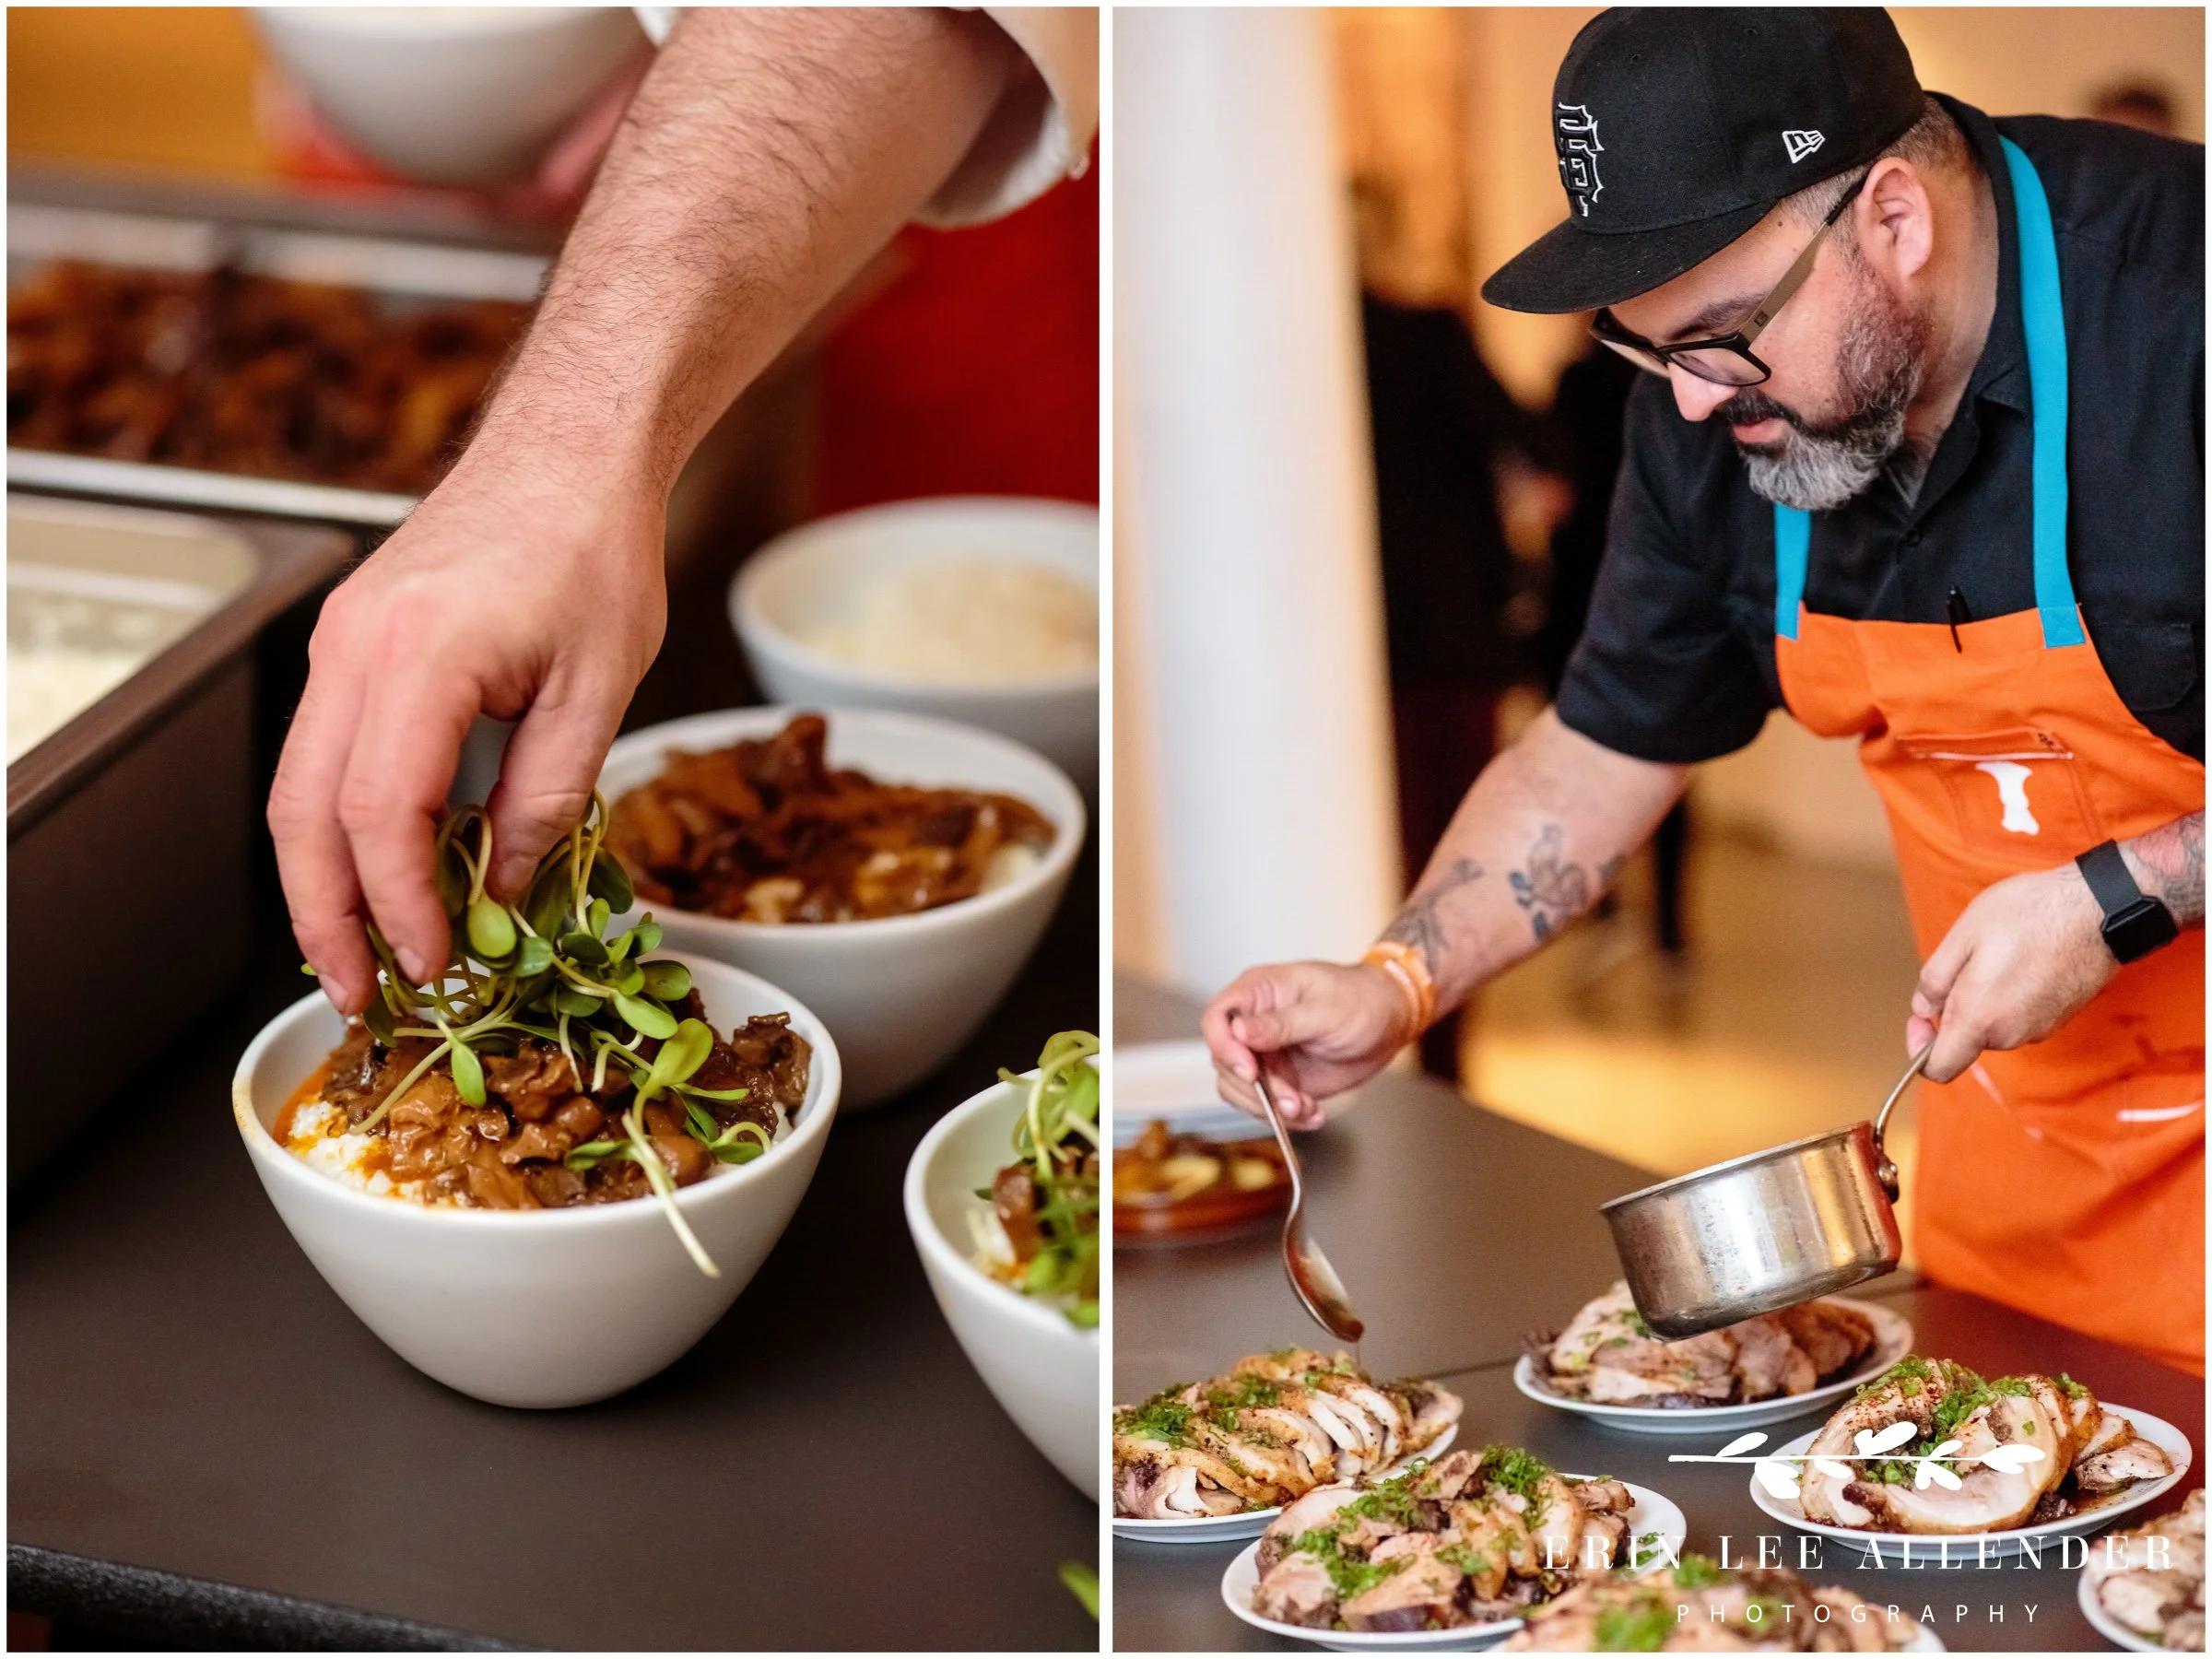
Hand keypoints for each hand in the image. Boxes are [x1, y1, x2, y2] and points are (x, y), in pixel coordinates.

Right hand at [268, 447, 665, 1015]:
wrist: (569, 451)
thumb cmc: (596, 549)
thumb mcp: (599, 689)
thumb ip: (550, 798)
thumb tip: (509, 893)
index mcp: (420, 656)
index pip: (382, 814)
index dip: (400, 904)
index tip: (435, 962)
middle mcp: (355, 647)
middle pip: (305, 812)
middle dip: (325, 916)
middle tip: (358, 995)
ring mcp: (340, 641)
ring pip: (296, 787)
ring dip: (320, 880)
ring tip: (356, 957)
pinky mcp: (349, 643)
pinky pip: (321, 751)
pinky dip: (337, 825)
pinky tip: (374, 876)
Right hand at [1201, 962, 1417, 1128]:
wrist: (1388, 1022)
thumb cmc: (1360, 999)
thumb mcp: (1324, 1010)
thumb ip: (1280, 1023)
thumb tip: (1238, 1030)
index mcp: (1258, 992)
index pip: (1217, 1018)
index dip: (1225, 1047)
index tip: (1250, 1071)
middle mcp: (1253, 1024)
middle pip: (1224, 1061)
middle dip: (1256, 1088)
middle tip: (1292, 1098)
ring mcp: (1265, 1053)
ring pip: (1239, 1089)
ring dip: (1271, 1107)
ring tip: (1306, 1107)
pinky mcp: (1279, 1079)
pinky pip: (1265, 1105)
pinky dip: (1287, 1117)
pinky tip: (1314, 1113)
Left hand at [1908, 861, 2116, 1082]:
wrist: (2099, 909)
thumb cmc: (2030, 914)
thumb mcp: (1964, 935)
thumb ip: (1935, 980)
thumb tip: (1923, 1010)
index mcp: (1981, 1019)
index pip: (1940, 1067)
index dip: (1920, 1049)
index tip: (1920, 1019)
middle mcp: (2012, 1033)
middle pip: (1967, 1039)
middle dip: (1955, 1009)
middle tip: (1966, 961)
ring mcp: (2040, 1028)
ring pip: (1993, 1026)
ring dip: (1984, 999)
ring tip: (1999, 954)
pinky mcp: (2060, 1018)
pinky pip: (2019, 1016)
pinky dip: (2011, 996)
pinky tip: (2021, 960)